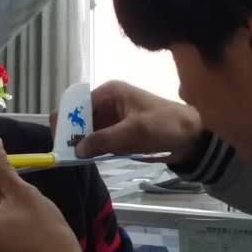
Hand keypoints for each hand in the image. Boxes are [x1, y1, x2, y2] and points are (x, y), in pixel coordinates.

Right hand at [72, 80, 202, 161]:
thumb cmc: (165, 125)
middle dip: (71, 134)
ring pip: (88, 132)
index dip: (65, 120)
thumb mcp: (134, 131)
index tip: (57, 139)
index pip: (76, 103)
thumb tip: (76, 149)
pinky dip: (94, 150)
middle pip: (80, 118)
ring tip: (73, 158)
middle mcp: (107, 102)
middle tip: (64, 153)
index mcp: (109, 92)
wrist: (193, 135)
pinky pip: (99, 141)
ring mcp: (113, 119)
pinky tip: (88, 159)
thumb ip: (104, 140)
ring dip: (82, 144)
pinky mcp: (119, 133)